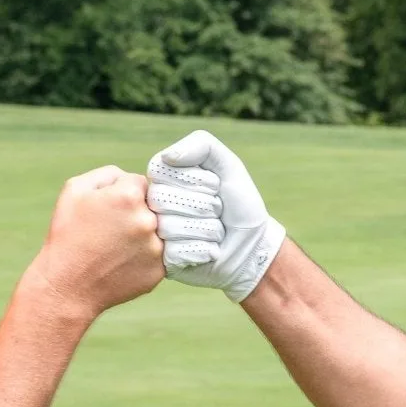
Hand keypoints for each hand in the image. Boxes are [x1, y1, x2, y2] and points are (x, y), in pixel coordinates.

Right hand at [27, 166, 163, 320]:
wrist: (66, 286)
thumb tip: (132, 179)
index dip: (123, 193)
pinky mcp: (159, 271)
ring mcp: (156, 248)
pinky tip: (123, 262)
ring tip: (116, 247)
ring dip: (143, 234)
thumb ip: (109, 174)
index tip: (109, 209)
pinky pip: (159, 254)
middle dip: (136, 212)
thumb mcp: (75, 190)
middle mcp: (148, 220)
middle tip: (112, 230)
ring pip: (158, 230)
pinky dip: (144, 256)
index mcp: (129, 196)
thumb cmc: (67, 235)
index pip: (140, 183)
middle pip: (153, 206)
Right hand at [146, 130, 285, 301]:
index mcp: (163, 179)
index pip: (160, 171)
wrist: (253, 244)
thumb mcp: (227, 165)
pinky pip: (174, 253)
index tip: (216, 186)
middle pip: (162, 199)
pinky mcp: (163, 261)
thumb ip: (201, 145)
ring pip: (168, 227)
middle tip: (217, 211)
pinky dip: (203, 250)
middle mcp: (153, 205)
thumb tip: (168, 156)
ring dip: (207, 229)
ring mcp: (156, 234)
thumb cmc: (239, 202)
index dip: (195, 180)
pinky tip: (211, 250)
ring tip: (216, 231)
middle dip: (204, 205)